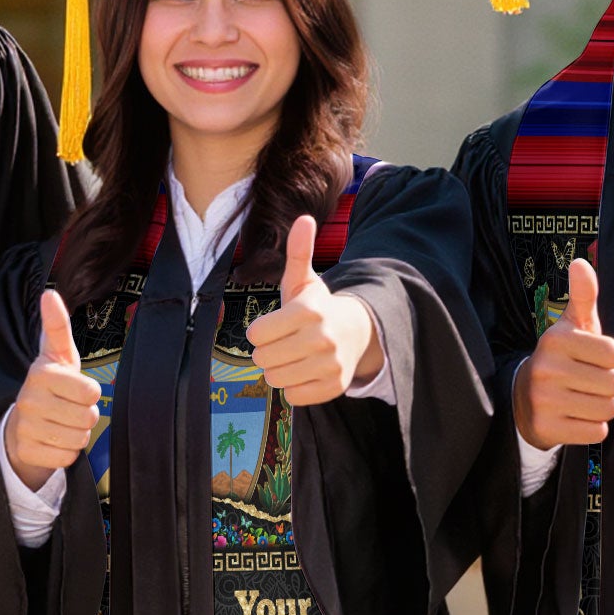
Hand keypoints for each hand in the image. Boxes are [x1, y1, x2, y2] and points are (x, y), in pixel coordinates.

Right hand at [3, 289, 101, 490]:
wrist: (22, 424)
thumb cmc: (51, 385)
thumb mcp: (58, 355)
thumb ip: (57, 326)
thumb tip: (49, 293)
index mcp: (40, 373)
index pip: (90, 391)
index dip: (90, 393)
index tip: (76, 388)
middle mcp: (29, 399)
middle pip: (87, 417)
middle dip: (85, 416)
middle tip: (69, 409)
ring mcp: (25, 426)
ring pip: (78, 439)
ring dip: (77, 434)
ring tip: (61, 424)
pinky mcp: (26, 451)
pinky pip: (66, 457)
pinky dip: (66, 453)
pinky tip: (53, 441)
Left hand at [244, 215, 380, 404]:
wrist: (356, 332)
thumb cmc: (318, 307)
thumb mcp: (304, 280)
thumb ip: (299, 252)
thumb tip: (304, 218)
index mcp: (309, 311)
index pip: (257, 334)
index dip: (260, 331)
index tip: (273, 326)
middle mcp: (322, 339)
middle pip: (263, 359)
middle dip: (267, 352)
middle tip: (283, 343)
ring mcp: (330, 365)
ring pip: (276, 379)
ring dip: (278, 370)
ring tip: (293, 357)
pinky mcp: (334, 387)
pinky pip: (293, 396)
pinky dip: (294, 387)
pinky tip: (304, 371)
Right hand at [512, 256, 613, 447]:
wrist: (523, 399)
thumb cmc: (561, 358)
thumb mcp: (571, 326)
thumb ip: (583, 295)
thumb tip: (582, 262)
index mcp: (556, 340)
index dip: (611, 360)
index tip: (593, 360)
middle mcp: (547, 368)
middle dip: (608, 386)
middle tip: (587, 383)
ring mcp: (544, 400)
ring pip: (608, 409)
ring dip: (602, 407)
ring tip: (582, 399)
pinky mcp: (547, 428)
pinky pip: (596, 432)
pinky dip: (591, 428)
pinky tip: (574, 417)